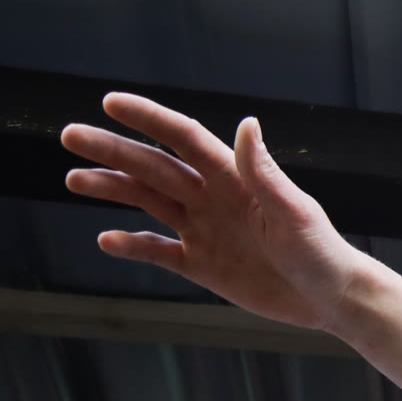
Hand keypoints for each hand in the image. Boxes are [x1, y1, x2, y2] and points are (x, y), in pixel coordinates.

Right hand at [62, 94, 365, 331]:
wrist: (331, 298)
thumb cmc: (321, 252)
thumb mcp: (295, 212)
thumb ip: (264, 173)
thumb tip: (246, 124)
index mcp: (235, 178)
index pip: (183, 139)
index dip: (148, 119)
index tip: (110, 102)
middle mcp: (213, 197)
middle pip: (154, 166)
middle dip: (112, 150)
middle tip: (70, 136)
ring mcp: (205, 230)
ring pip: (148, 202)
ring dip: (112, 189)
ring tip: (73, 179)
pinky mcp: (203, 265)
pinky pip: (158, 250)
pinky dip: (132, 245)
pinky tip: (106, 238)